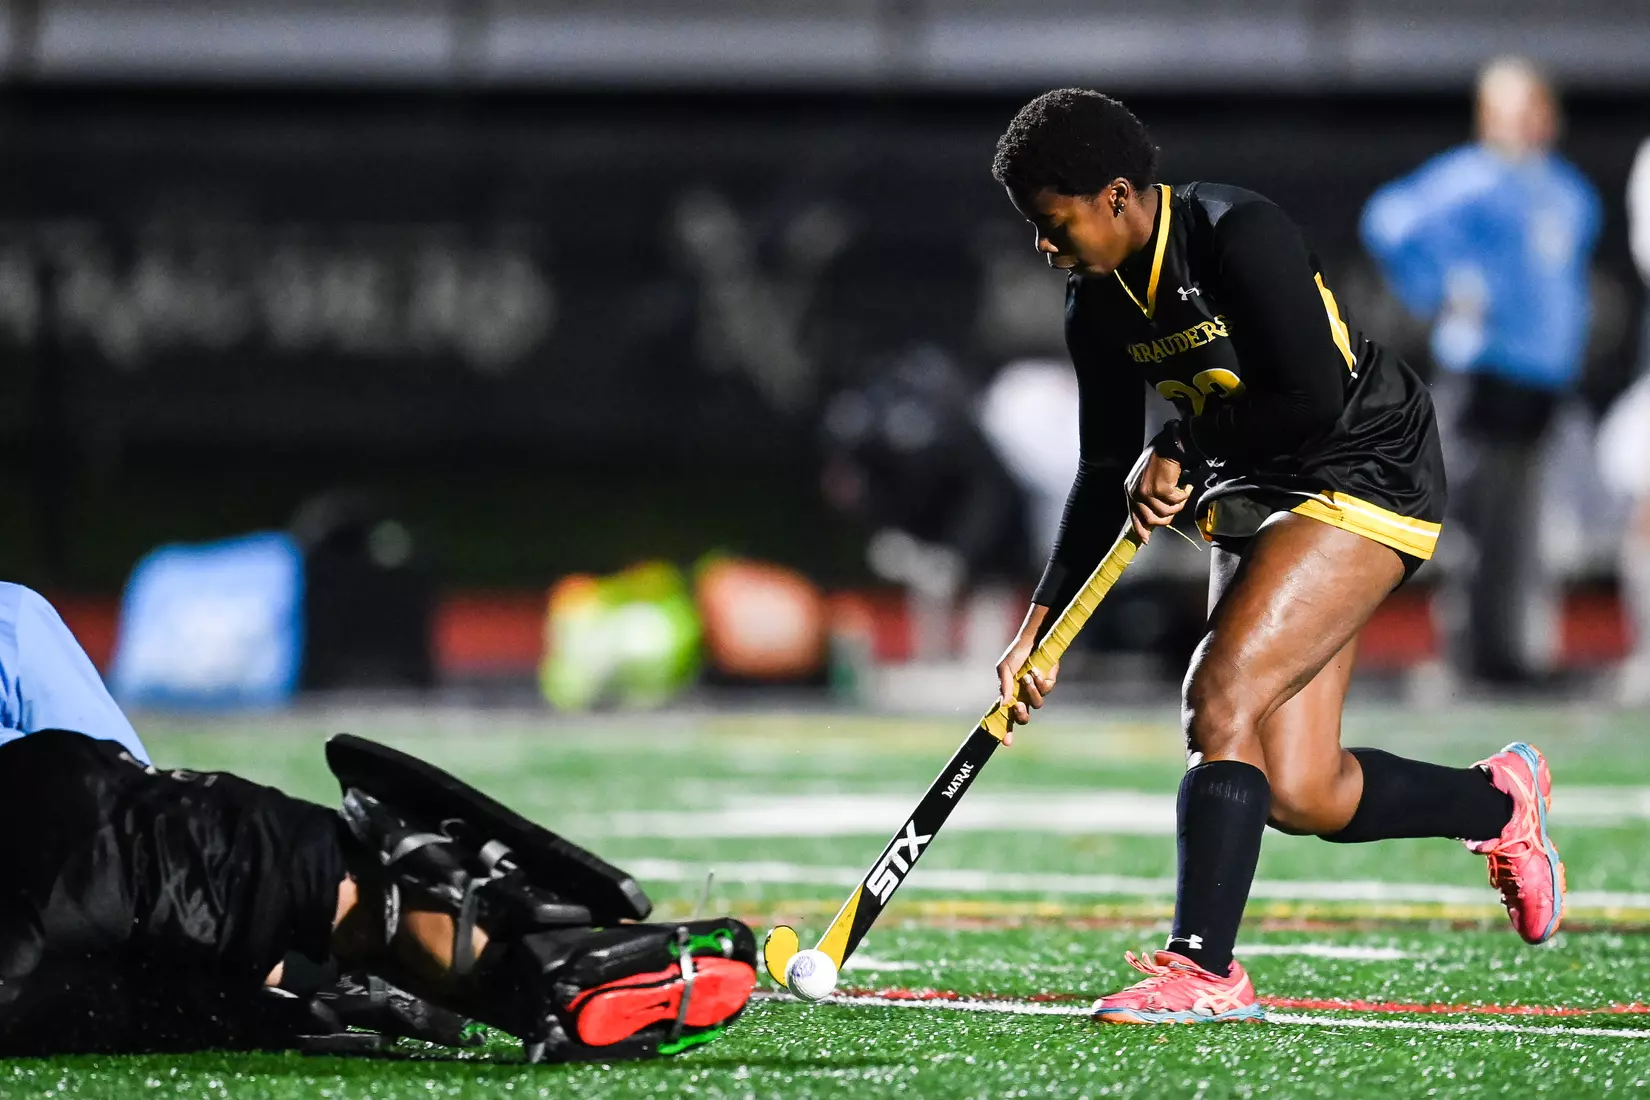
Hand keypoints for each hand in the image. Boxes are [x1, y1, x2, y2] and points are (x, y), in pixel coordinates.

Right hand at [994, 607, 1057, 746]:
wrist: (1033, 639)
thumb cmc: (1016, 653)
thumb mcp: (1004, 668)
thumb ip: (1004, 685)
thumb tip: (1004, 705)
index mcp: (1010, 695)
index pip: (1006, 717)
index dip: (1006, 731)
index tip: (1006, 742)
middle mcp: (1024, 696)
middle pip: (1024, 718)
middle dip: (1021, 716)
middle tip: (1019, 706)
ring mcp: (1037, 691)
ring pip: (1037, 704)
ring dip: (1032, 692)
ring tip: (1027, 677)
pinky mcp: (1049, 683)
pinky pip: (1047, 690)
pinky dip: (1040, 682)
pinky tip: (1035, 670)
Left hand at [1126, 447, 1189, 542]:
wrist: (1168, 446)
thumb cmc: (1159, 462)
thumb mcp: (1145, 481)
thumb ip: (1146, 498)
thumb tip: (1151, 519)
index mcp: (1130, 490)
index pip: (1133, 516)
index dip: (1141, 530)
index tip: (1146, 540)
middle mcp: (1135, 492)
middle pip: (1151, 520)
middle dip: (1167, 517)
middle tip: (1176, 506)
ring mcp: (1147, 492)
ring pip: (1166, 512)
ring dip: (1178, 505)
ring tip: (1182, 493)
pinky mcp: (1160, 490)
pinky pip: (1176, 502)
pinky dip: (1184, 495)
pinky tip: (1186, 486)